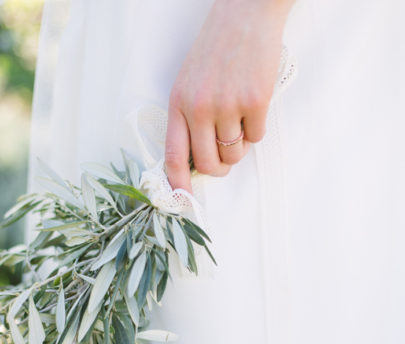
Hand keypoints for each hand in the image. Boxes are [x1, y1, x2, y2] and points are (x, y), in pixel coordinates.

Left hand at [165, 0, 293, 191]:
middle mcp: (199, 107)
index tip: (182, 200)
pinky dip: (257, 129)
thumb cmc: (218, 49)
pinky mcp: (255, 101)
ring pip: (234, 154)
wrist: (246, 14)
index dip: (177, 184)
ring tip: (239, 120)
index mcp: (179, 102)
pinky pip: (256, 138)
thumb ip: (190, 118)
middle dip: (219, 169)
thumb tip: (198, 160)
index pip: (174, 155)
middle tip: (226, 159)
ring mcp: (228, 104)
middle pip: (209, 164)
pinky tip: (253, 104)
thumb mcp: (191, 81)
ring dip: (239, 147)